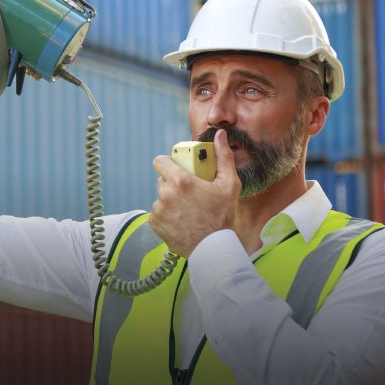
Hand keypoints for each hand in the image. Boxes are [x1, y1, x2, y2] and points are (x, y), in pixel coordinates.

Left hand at [149, 129, 241, 257]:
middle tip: (190, 191)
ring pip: (161, 196)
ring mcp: (159, 210)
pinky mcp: (155, 224)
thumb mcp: (229, 185)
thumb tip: (220, 135)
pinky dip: (167, 214)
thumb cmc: (223, 217)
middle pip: (162, 179)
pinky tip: (182, 219)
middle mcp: (165, 194)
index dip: (169, 162)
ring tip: (188, 208)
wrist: (213, 249)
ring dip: (170, 199)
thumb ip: (223, 157)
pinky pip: (158, 212)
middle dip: (174, 182)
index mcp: (181, 181)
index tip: (178, 168)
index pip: (160, 161)